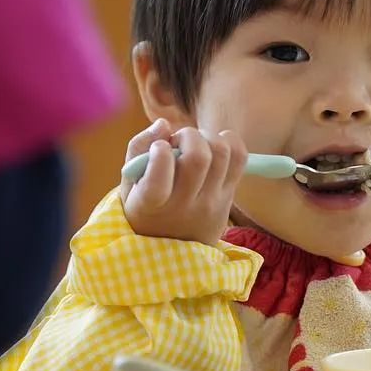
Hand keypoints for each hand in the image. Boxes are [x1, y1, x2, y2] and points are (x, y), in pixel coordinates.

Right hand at [120, 118, 247, 244]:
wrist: (173, 247)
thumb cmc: (144, 207)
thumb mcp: (129, 184)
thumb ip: (138, 148)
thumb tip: (164, 123)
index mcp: (150, 204)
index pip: (159, 177)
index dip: (159, 152)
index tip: (158, 149)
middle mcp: (184, 206)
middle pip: (198, 157)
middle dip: (188, 136)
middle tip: (179, 142)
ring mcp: (210, 203)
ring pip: (222, 154)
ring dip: (208, 137)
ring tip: (196, 144)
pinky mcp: (228, 197)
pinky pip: (240, 159)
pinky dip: (230, 141)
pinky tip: (214, 145)